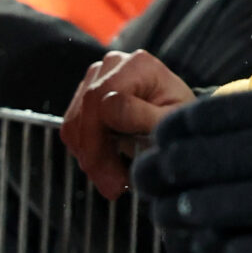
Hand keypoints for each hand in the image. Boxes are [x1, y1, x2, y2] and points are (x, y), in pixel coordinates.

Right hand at [63, 50, 194, 198]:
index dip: (101, 143)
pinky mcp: (86, 93)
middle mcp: (113, 65)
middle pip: (84, 111)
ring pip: (74, 122)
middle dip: (94, 156)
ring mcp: (97, 76)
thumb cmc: (180, 121)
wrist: (179, 120)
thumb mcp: (173, 122)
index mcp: (137, 66)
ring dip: (89, 157)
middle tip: (112, 187)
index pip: (99, 101)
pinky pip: (72, 126)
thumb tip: (110, 109)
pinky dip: (86, 150)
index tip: (117, 178)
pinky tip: (107, 163)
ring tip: (113, 179)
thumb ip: (145, 115)